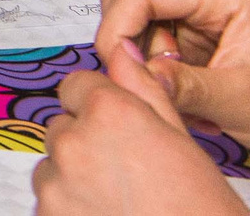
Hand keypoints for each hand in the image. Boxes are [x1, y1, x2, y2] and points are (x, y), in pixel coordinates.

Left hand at [33, 64, 244, 215]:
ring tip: (119, 203)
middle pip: (63, 126)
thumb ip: (144, 92)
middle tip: (128, 176)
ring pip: (52, 167)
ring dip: (74, 179)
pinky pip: (48, 202)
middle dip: (86, 144)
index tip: (119, 129)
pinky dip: (69, 210)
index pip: (76, 85)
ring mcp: (55, 184)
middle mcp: (73, 142)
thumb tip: (123, 50)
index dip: (99, 106)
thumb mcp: (183, 143)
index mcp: (110, 113)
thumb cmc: (202, 211)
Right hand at [90, 0, 249, 186]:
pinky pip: (147, 34)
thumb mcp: (241, 103)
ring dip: (142, 53)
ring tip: (180, 91)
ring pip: (130, 10)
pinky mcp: (193, 26)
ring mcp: (198, 3)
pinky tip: (189, 92)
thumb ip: (182, 84)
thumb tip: (126, 68)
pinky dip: (154, 65)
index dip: (118, 31)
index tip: (125, 76)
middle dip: (126, 36)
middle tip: (154, 79)